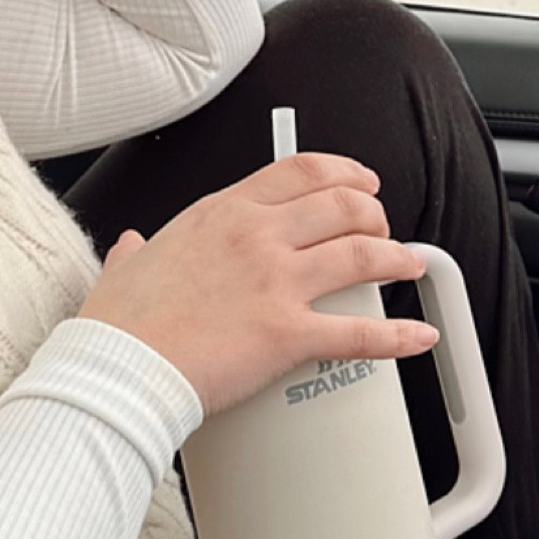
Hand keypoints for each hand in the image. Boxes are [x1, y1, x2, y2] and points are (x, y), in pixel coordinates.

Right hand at [78, 153, 437, 417]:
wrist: (120, 368)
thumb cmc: (120, 324)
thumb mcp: (125, 269)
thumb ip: (135, 252)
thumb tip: (132, 247)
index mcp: (223, 213)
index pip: (300, 171)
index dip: (344, 172)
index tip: (361, 181)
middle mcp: (257, 236)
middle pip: (343, 205)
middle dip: (374, 214)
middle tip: (382, 229)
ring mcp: (277, 283)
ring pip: (362, 255)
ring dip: (397, 258)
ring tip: (410, 266)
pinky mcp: (289, 334)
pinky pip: (359, 333)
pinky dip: (398, 336)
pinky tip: (418, 338)